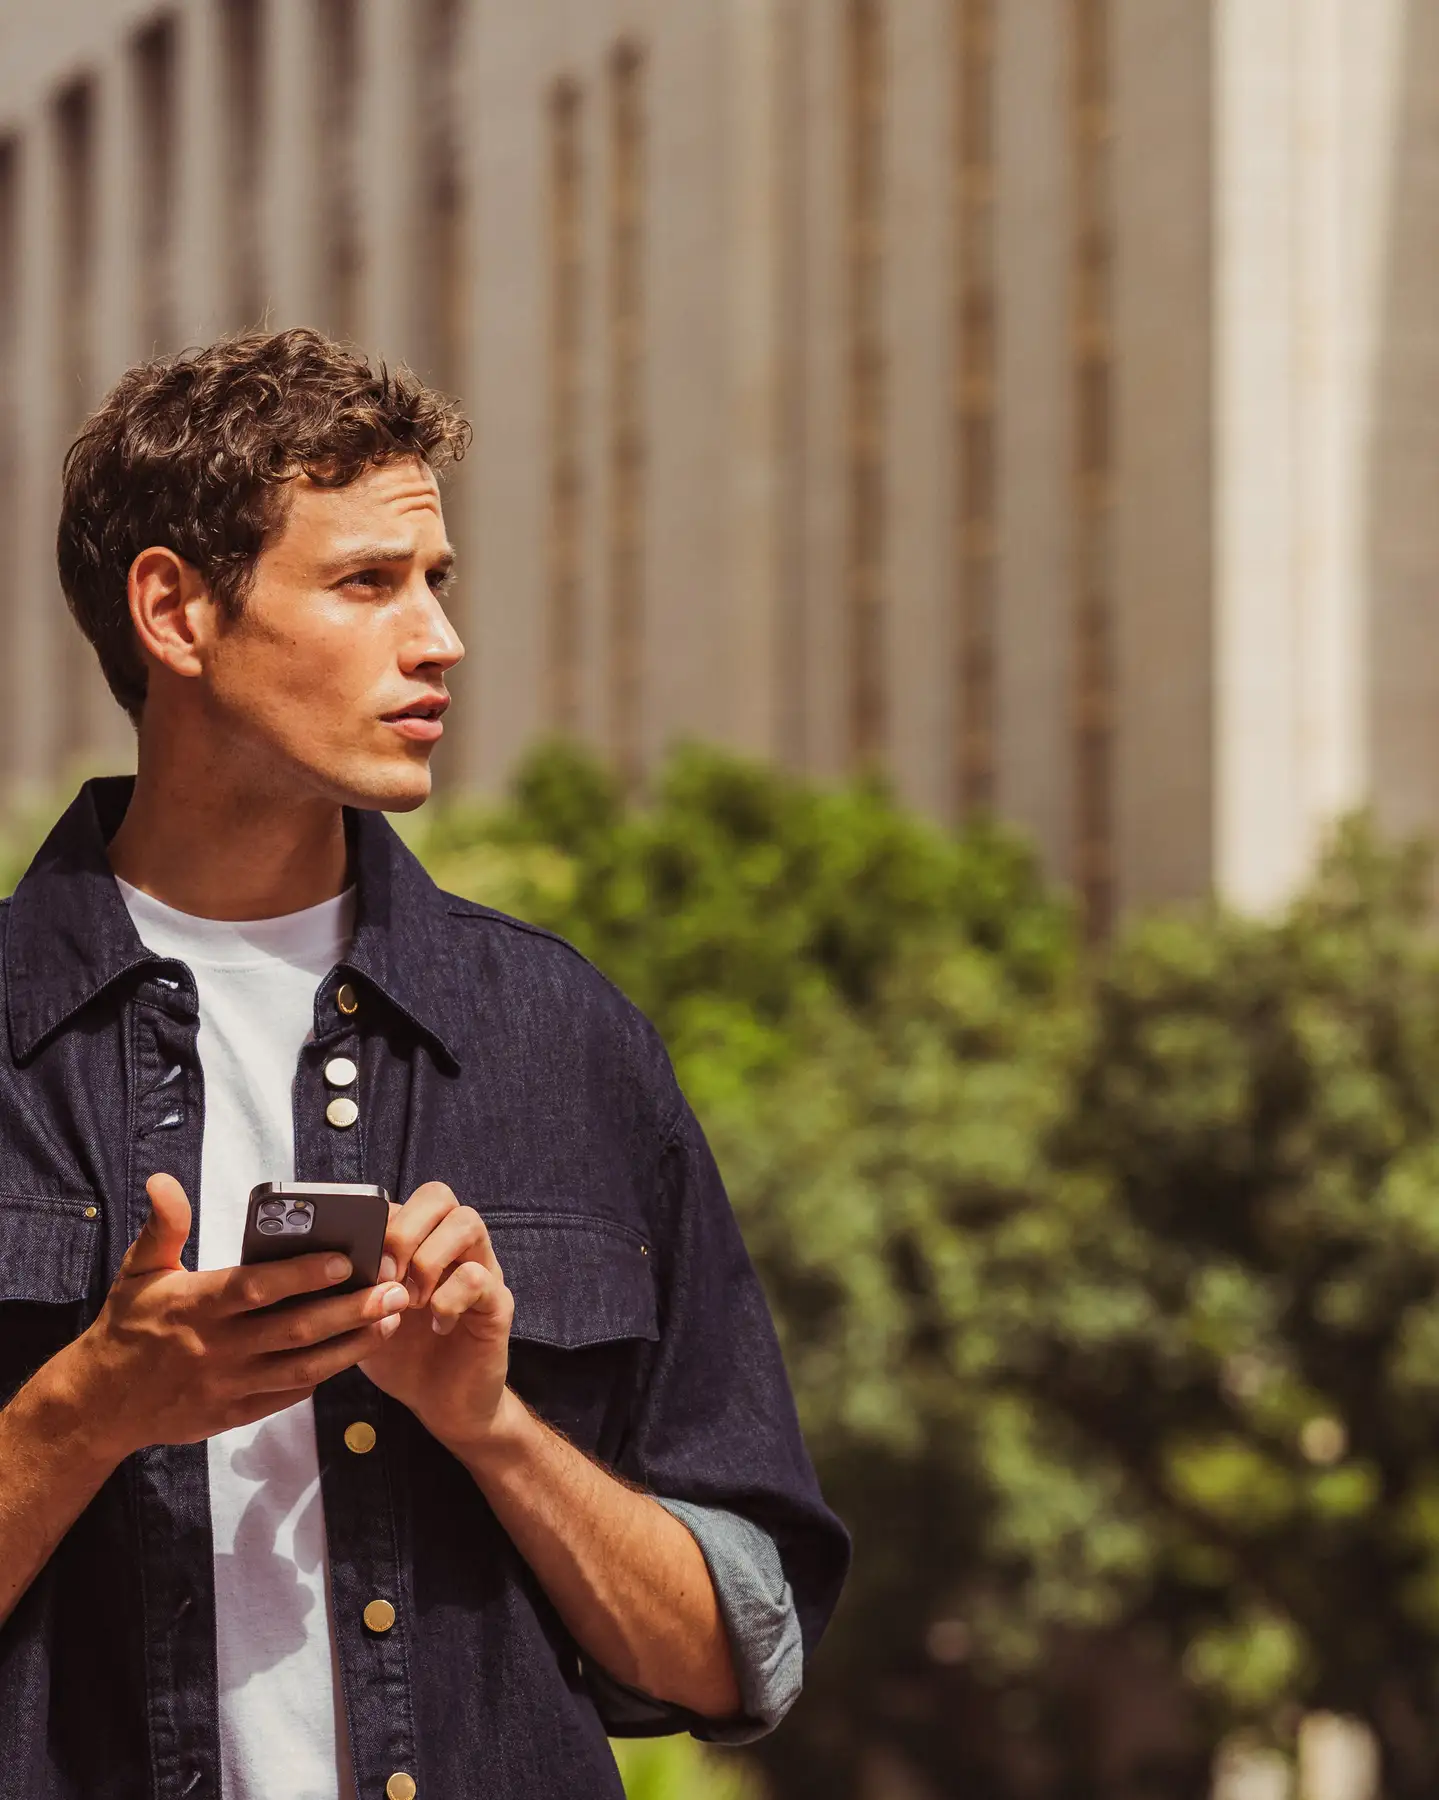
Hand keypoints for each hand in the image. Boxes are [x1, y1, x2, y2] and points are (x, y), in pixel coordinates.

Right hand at [64, 1173, 410, 1460]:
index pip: (258, 1288)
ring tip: (393, 1320)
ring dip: (352, 1345)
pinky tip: (356, 1351)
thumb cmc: (127, 1326)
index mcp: (197, 1306)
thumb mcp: (139, 1271)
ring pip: (303, 1368)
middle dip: (351, 1310)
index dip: (303, 1275)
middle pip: (295, 1330)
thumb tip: (164, 1181)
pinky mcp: (235, 1413)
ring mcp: (229, 1385)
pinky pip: (289, 1395)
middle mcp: (217, 1347)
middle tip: (395, 1290)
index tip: (345, 1260)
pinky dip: (324, 1375)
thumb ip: (163, 1227)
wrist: (98, 1404)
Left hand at [358, 1181, 514, 1455]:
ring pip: (467, 1222)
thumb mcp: (365, 1316)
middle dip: (403, 1231)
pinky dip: (450, 1298)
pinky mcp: (497, 1302)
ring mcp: (480, 1269)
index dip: (377, 1219)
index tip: (353, 1259)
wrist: (444, 1405)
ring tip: (410, 1300)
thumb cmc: (402, 1356)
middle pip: (439, 1195)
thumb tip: (314, 1260)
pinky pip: (479, 1277)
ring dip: (428, 1259)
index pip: (403, 1197)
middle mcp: (453, 1246)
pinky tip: (437, 1324)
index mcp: (419, 1242)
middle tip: (383, 1276)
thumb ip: (350, 1286)